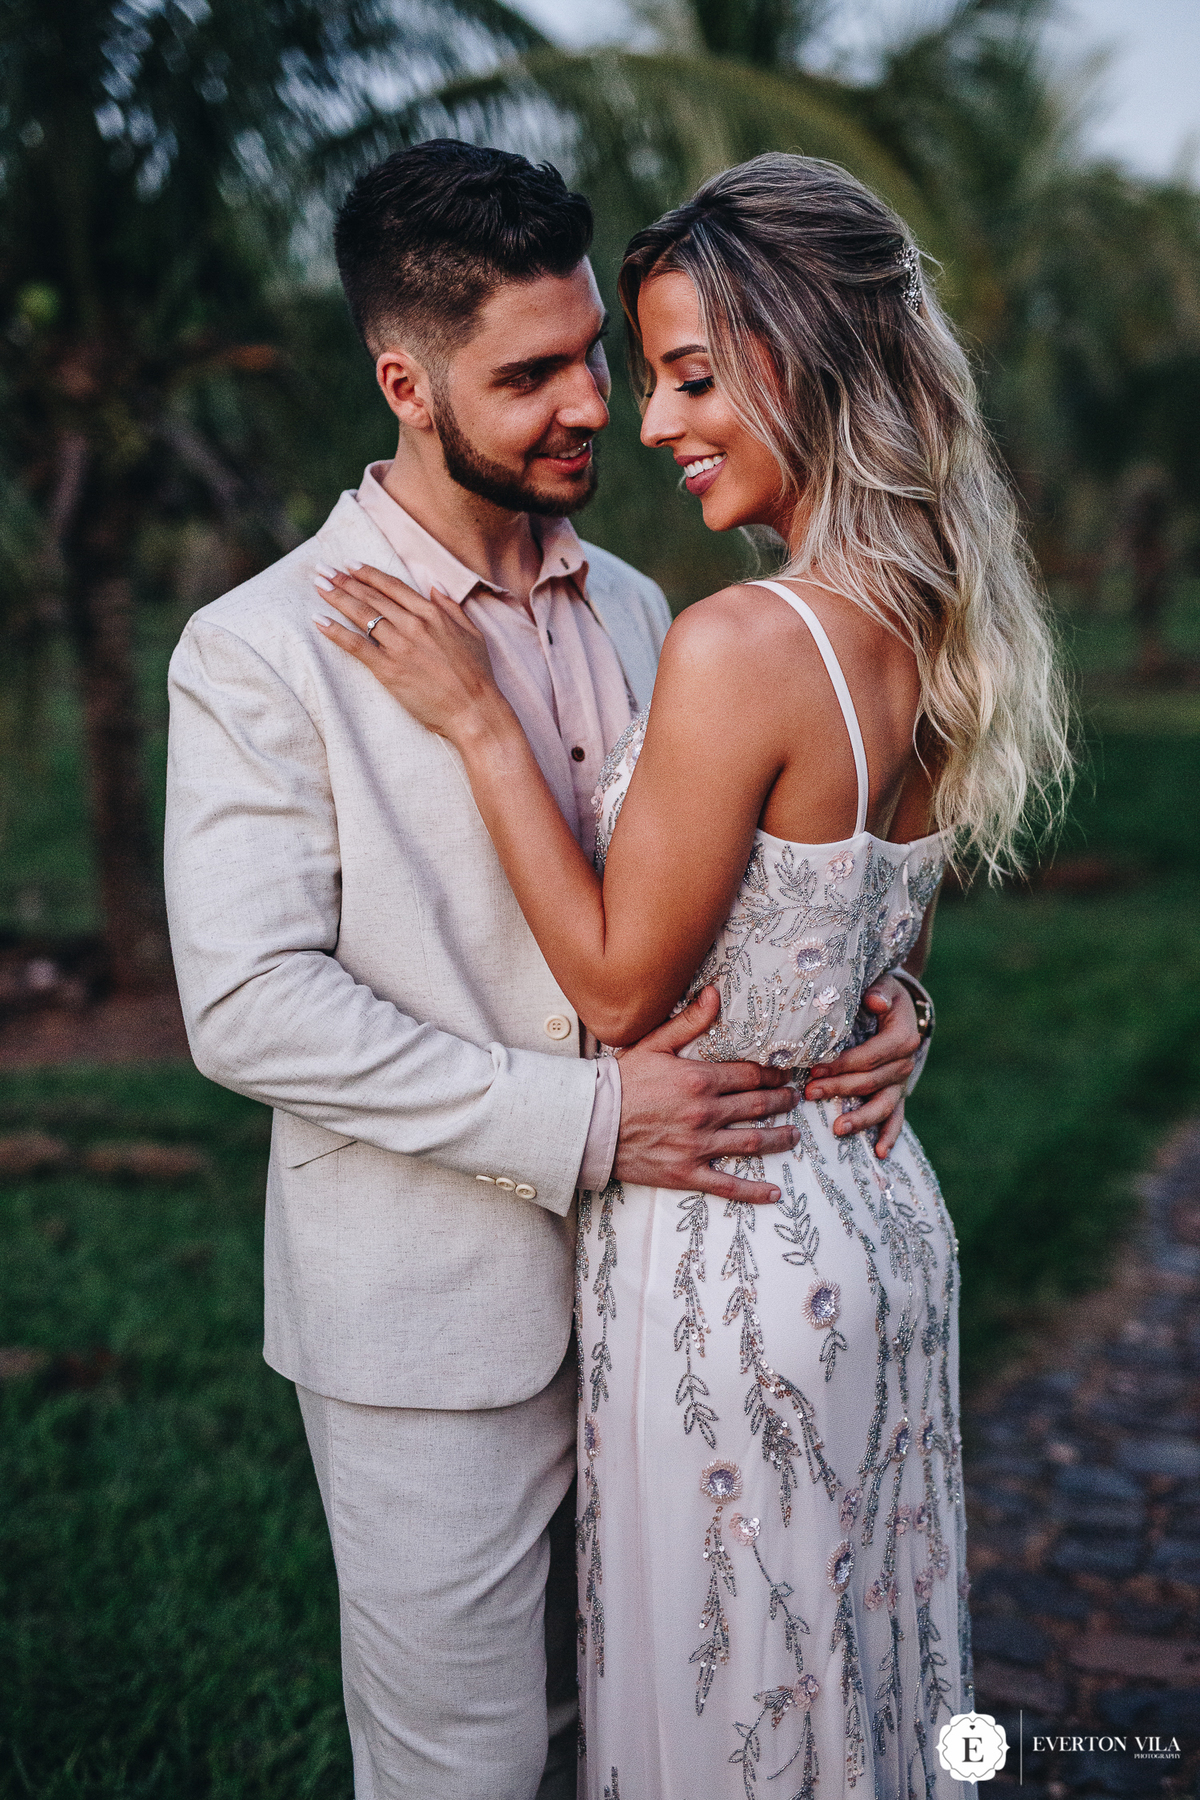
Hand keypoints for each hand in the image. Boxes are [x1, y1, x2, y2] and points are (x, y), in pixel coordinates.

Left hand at [313, 563, 508, 744]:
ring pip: (362, 615)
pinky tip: (319, 621)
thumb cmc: (477, 675)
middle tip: (323, 570)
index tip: (350, 565)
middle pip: (372, 597)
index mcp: (433, 614)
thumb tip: (435, 587)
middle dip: (345, 581)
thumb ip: (452, 608)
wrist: (474, 709)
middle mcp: (414, 624)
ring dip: (337, 597)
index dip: (369, 574)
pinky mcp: (388, 669)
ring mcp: (400, 646)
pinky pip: (356, 645)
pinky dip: (335, 632)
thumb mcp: (473, 633)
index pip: (393, 587)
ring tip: (319, 585)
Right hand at [613, 986, 798, 1203]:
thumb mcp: (652, 1044)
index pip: (750, 1075)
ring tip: (793, 1136)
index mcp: (698, 1079)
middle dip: (782, 1101)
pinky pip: (728, 1185)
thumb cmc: (619, 1082)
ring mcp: (697, 1146)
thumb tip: (715, 994)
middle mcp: (704, 1113)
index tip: (784, 1074)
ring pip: (752, 1142)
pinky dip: (754, 1191)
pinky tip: (773, 1192)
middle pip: (757, 1106)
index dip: (772, 1074)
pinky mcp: (687, 1173)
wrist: (589, 1123)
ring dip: (779, 1138)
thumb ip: (688, 1021)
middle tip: (795, 1099)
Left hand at [804, 975, 920, 1159]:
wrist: (896, 1005)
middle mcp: (905, 1062)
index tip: (815, 1069)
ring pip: (883, 1105)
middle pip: (870, 1082)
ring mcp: (901, 1081)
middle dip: (839, 1089)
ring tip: (838, 1128)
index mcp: (902, 1037)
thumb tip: (875, 1000)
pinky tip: (878, 1153)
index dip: (842, 1064)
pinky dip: (890, 1135)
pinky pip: (896, 1117)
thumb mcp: (881, 984)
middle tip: (809, 1093)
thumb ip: (877, 992)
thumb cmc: (880, 993)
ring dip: (861, 1118)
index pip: (869, 1056)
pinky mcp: (895, 1093)